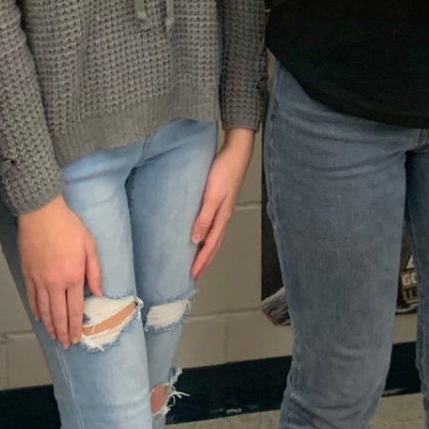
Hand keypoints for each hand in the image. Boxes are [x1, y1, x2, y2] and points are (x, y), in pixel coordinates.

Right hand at [17, 196, 102, 347]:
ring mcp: (39, 280)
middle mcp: (55, 283)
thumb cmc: (68, 227)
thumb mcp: (89, 245)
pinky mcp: (27, 274)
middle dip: (62, 332)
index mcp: (73, 276)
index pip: (74, 309)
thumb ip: (94, 271)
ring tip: (54, 336)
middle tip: (65, 344)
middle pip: (58, 314)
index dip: (75, 326)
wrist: (41, 213)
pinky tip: (39, 318)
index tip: (77, 338)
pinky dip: (35, 310)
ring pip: (44, 309)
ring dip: (49, 326)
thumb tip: (98, 292)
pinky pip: (31, 297)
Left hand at [191, 129, 254, 279]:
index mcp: (222, 218)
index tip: (192, 275)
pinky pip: (212, 225)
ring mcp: (222, 209)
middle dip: (204, 261)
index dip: (201, 262)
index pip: (210, 246)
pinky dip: (206, 235)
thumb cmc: (224, 172)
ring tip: (196, 259)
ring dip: (205, 250)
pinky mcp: (219, 201)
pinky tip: (199, 233)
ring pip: (214, 236)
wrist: (236, 153)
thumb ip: (204, 218)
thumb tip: (195, 241)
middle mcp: (223, 217)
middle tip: (194, 274)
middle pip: (213, 245)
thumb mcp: (212, 196)